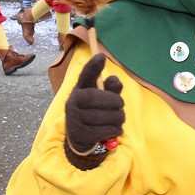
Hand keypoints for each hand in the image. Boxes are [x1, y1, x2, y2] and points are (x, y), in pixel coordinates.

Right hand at [64, 54, 123, 170]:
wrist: (80, 137)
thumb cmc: (94, 111)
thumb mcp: (101, 98)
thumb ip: (110, 89)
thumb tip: (114, 80)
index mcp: (79, 89)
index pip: (84, 76)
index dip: (92, 67)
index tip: (101, 56)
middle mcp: (73, 102)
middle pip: (95, 98)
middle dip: (114, 101)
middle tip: (121, 104)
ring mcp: (75, 119)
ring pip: (103, 116)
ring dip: (118, 117)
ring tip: (119, 118)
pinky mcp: (81, 135)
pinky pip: (105, 130)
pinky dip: (115, 129)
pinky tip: (114, 128)